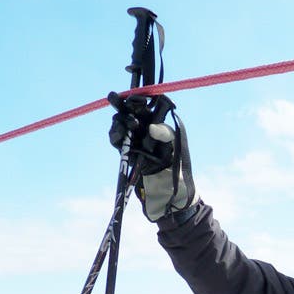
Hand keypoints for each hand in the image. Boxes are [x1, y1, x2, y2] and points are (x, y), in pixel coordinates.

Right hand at [108, 94, 194, 221]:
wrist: (170, 195)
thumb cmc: (179, 170)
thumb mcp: (177, 148)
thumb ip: (167, 135)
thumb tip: (151, 128)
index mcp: (160, 125)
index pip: (147, 108)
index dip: (138, 101)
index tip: (134, 98)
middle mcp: (147, 130)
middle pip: (131, 113)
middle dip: (123, 106)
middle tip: (115, 98)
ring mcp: (136, 141)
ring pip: (122, 125)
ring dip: (120, 121)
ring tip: (124, 123)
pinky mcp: (128, 152)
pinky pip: (118, 140)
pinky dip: (116, 135)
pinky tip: (118, 134)